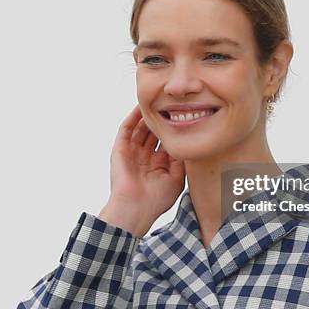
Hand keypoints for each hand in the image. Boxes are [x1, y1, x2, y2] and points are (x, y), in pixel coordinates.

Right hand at [99, 104, 185, 236]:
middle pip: (153, 131)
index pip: (166, 140)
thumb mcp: (177, 177)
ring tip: (157, 100)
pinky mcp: (120, 149)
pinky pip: (126, 129)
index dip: (174, 129)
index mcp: (158, 164)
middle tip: (172, 103)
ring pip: (140, 128)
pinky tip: (141, 107)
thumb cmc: (157, 199)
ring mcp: (132, 152)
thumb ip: (181, 159)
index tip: (186, 115)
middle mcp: (145, 156)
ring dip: (148, 115)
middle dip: (162, 119)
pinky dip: (132, 117)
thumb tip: (188, 141)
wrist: (136, 208)